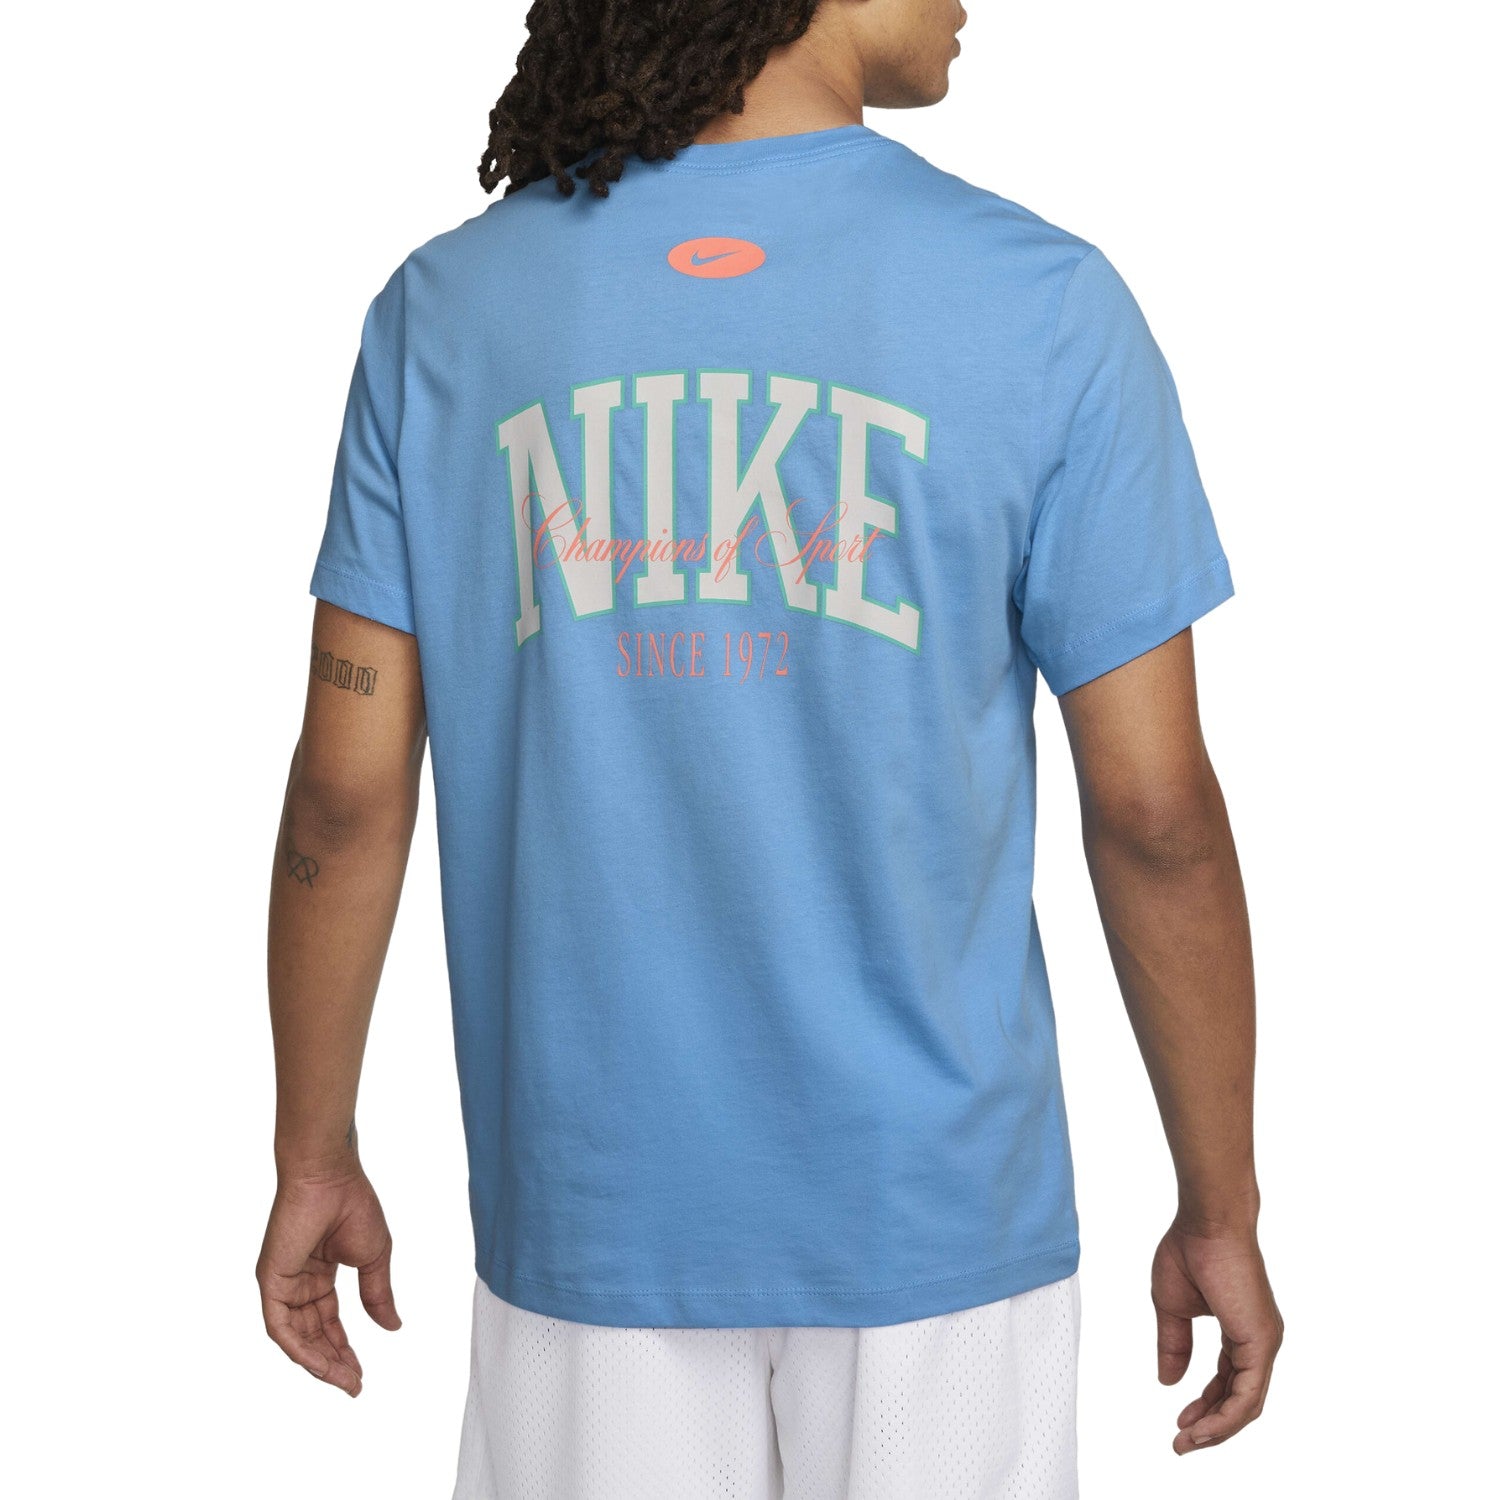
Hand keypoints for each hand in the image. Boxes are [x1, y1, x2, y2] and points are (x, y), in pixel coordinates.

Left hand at [257, 1165, 401, 1396]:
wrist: (330, 1176)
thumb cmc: (352, 1205)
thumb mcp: (373, 1257)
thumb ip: (377, 1294)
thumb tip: (393, 1327)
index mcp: (318, 1274)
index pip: (328, 1322)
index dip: (343, 1348)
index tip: (360, 1374)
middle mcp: (298, 1283)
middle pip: (313, 1334)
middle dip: (333, 1361)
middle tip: (354, 1384)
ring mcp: (282, 1283)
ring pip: (296, 1337)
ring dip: (319, 1362)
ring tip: (344, 1380)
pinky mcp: (271, 1281)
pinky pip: (281, 1327)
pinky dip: (300, 1349)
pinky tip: (321, 1364)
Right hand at [1152, 1216, 1282, 1452]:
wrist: (1207, 1221)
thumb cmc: (1190, 1249)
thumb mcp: (1172, 1306)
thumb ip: (1174, 1344)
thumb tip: (1168, 1381)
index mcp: (1242, 1330)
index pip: (1226, 1380)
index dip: (1204, 1405)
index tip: (1180, 1422)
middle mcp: (1259, 1341)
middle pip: (1239, 1399)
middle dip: (1210, 1426)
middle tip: (1182, 1444)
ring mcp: (1264, 1343)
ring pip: (1246, 1404)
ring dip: (1217, 1428)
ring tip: (1188, 1442)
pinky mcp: (1261, 1343)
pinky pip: (1247, 1394)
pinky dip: (1225, 1416)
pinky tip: (1203, 1428)